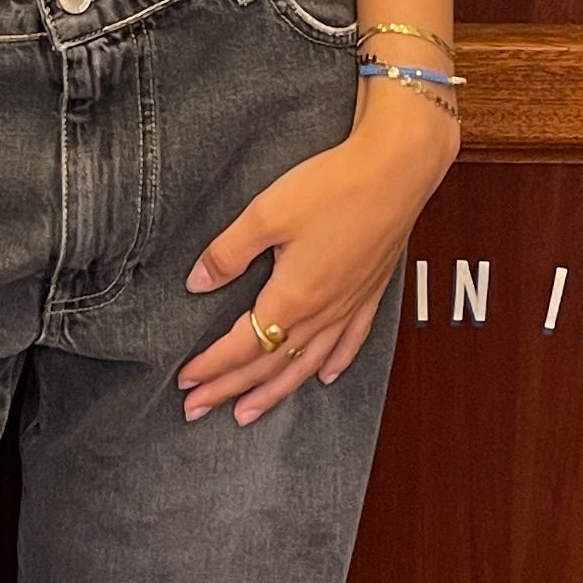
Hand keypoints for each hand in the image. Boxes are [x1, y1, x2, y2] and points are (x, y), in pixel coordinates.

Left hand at [179, 76, 455, 427]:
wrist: (397, 170)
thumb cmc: (335, 186)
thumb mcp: (267, 213)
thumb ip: (229, 252)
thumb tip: (197, 282)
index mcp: (294, 297)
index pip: (243, 345)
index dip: (212, 367)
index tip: (185, 382)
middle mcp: (324, 311)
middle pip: (270, 364)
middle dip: (230, 390)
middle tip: (198, 409)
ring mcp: (350, 305)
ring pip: (307, 364)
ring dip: (274, 391)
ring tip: (248, 412)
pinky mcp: (370, 292)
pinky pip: (350, 341)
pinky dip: (334, 363)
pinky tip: (325, 376)